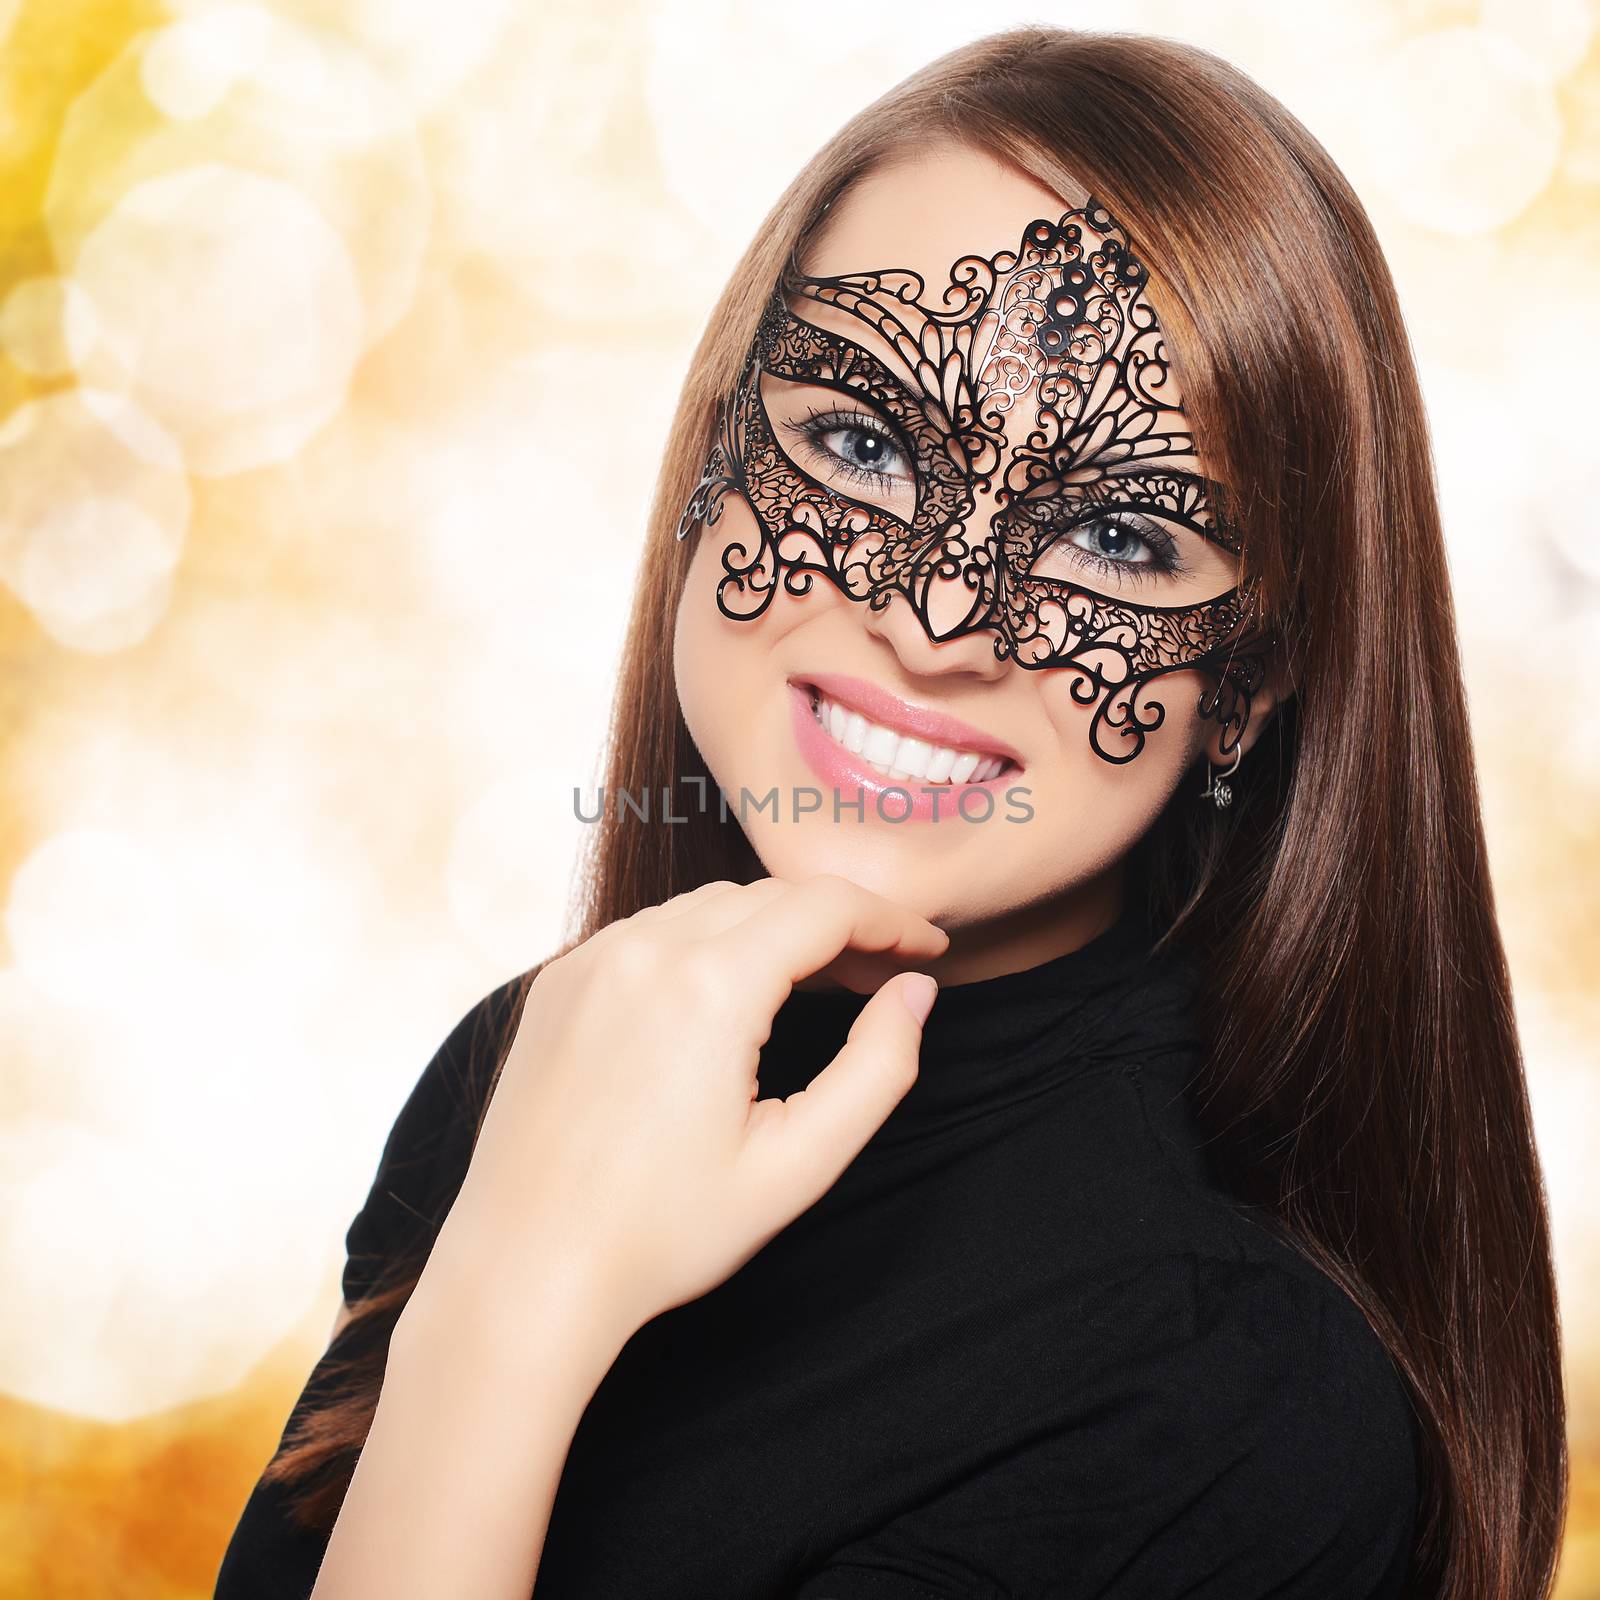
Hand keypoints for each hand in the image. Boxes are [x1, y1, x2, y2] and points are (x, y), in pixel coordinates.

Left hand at [425, 874, 948, 1345]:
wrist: (525, 1269)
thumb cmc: (663, 1233)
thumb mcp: (798, 1164)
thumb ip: (878, 1068)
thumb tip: (916, 991)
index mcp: (709, 986)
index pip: (826, 905)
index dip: (892, 920)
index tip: (930, 953)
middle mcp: (643, 950)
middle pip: (771, 896)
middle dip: (840, 923)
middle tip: (883, 978)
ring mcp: (590, 959)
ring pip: (710, 904)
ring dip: (774, 927)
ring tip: (817, 982)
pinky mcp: (557, 982)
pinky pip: (652, 931)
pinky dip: (708, 941)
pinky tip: (729, 995)